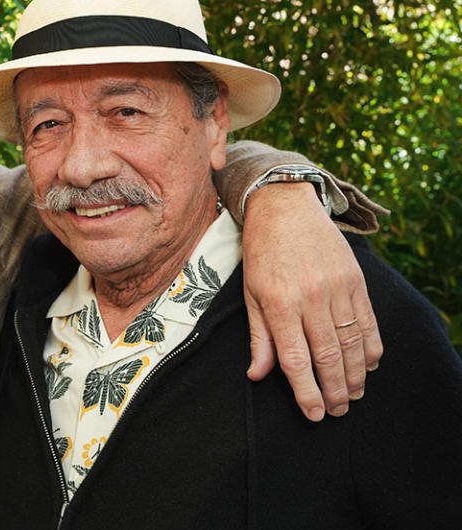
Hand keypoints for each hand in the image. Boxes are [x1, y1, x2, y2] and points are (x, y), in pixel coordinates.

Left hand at [241, 182, 382, 420]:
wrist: (284, 208)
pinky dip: (372, 347)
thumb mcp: (250, 294)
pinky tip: (370, 366)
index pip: (296, 360)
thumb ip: (258, 337)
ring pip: (352, 343)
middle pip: (329, 357)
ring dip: (356, 375)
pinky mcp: (355, 279)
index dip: (307, 392)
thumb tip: (257, 375)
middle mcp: (310, 299)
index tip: (314, 414)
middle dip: (335, 391)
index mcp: (279, 304)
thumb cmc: (262, 254)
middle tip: (337, 412)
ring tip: (353, 395)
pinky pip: (368, 321)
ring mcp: (337, 288)